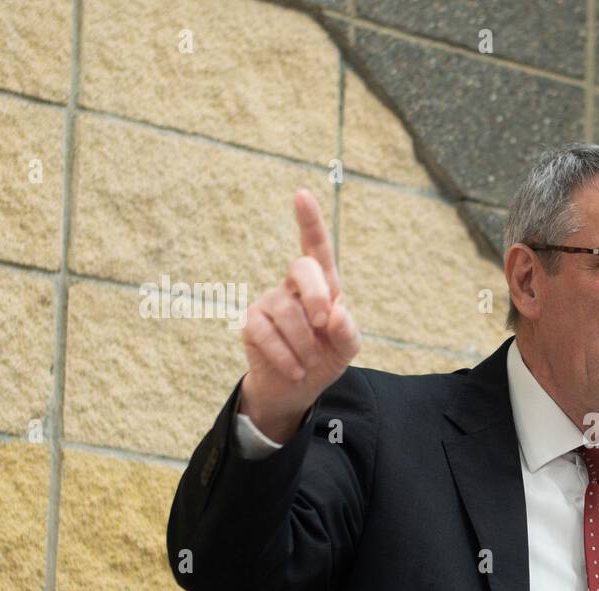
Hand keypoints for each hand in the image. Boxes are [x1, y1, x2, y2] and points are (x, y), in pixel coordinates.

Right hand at [239, 189, 360, 441]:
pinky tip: (295, 369)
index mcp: (323, 284)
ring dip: (306, 343)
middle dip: (316, 295)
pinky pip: (267, 334)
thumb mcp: (347, 348)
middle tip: (325, 323)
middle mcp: (293, 286)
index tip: (301, 194)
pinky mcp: (251, 322)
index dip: (309, 221)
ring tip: (310, 361)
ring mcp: (269, 301)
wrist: (297, 388)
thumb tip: (336, 312)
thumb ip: (348, 330)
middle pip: (301, 269)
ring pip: (287, 311)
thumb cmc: (325, 358)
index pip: (316, 247)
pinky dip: (287, 356)